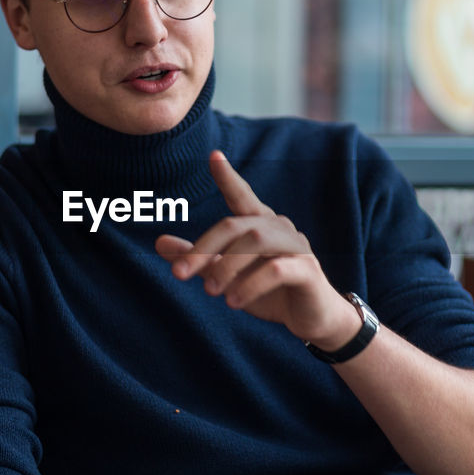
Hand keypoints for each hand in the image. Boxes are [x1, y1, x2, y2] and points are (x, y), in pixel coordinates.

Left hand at [155, 150, 358, 348]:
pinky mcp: (308, 271)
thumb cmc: (270, 292)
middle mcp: (279, 228)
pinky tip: (233, 302)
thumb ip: (199, 258)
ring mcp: (297, 247)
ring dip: (227, 265)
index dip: (228, 177)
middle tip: (178, 274)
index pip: (242, 196)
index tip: (213, 156)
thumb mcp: (228, 275)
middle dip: (204, 248)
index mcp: (260, 224)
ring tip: (209, 291)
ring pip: (257, 241)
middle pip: (235, 225)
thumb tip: (159, 243)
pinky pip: (277, 270)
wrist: (314, 319)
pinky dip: (250, 284)